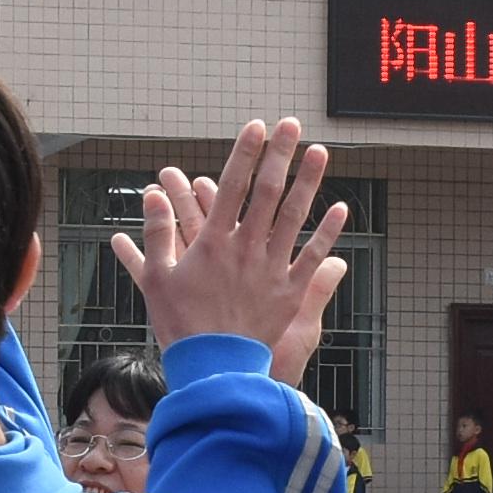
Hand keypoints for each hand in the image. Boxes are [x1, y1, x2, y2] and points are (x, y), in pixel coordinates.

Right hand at [122, 118, 349, 372]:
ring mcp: (272, 269)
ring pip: (294, 216)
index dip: (245, 153)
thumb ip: (157, 233)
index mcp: (213, 242)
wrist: (212, 368)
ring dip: (309, 181)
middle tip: (291, 124)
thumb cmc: (180, 324)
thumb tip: (152, 197)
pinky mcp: (289, 292)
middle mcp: (246, 249)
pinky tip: (340, 208)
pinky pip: (313, 256)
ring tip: (320, 151)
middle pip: (267, 191)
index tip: (256, 127)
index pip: (232, 186)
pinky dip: (328, 232)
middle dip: (280, 153)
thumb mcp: (155, 278)